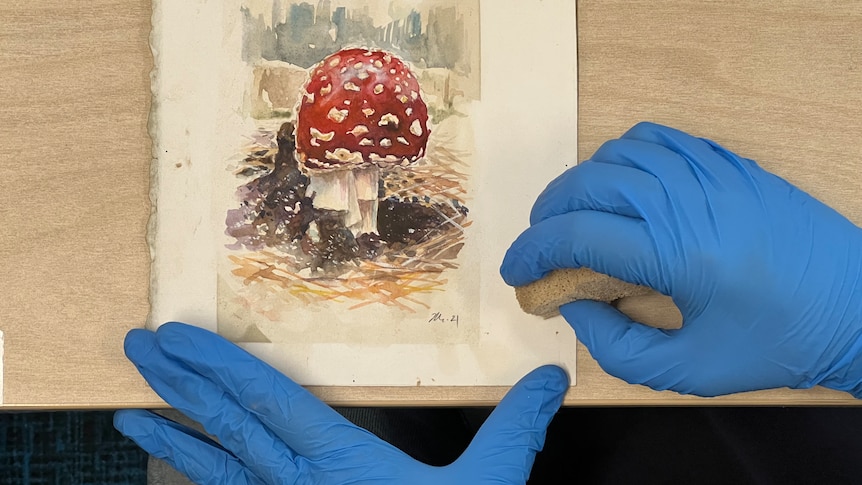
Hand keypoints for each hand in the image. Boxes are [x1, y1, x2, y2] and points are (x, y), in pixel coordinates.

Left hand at [114, 322, 567, 483]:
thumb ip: (515, 428)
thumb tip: (552, 377)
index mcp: (338, 461)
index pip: (266, 398)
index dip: (217, 363)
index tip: (175, 334)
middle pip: (226, 425)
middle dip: (176, 384)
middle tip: (133, 348)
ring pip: (215, 471)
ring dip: (172, 435)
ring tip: (126, 415)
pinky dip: (198, 482)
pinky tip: (176, 470)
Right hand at [500, 122, 861, 397]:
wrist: (858, 308)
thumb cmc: (775, 344)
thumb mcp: (687, 370)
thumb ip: (615, 346)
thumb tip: (572, 308)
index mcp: (676, 254)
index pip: (576, 234)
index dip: (531, 251)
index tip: (515, 271)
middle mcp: (686, 202)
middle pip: (587, 185)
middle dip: (546, 213)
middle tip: (539, 244)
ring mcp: (710, 173)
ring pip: (617, 154)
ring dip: (580, 183)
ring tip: (573, 214)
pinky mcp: (729, 162)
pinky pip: (658, 138)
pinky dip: (622, 155)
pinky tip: (620, 183)